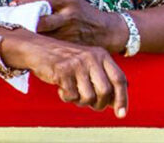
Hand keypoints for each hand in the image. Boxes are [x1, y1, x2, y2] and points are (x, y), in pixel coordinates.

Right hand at [5, 32, 127, 115]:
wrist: (40, 49)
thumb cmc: (67, 61)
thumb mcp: (89, 63)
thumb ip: (103, 79)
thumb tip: (116, 102)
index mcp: (102, 55)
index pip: (119, 78)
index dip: (122, 98)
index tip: (122, 114)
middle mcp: (92, 57)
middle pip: (105, 91)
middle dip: (99, 104)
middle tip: (91, 105)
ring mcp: (77, 64)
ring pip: (88, 97)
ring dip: (80, 101)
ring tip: (74, 92)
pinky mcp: (63, 71)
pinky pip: (71, 96)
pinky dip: (67, 97)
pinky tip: (62, 88)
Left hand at [13, 0, 127, 53]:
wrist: (106, 31)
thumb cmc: (86, 13)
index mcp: (68, 2)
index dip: (25, 1)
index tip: (12, 3)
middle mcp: (67, 17)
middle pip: (40, 21)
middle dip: (23, 22)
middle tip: (10, 22)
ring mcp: (67, 33)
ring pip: (42, 36)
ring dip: (28, 36)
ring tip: (13, 34)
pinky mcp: (68, 47)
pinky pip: (49, 47)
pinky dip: (38, 46)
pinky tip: (27, 46)